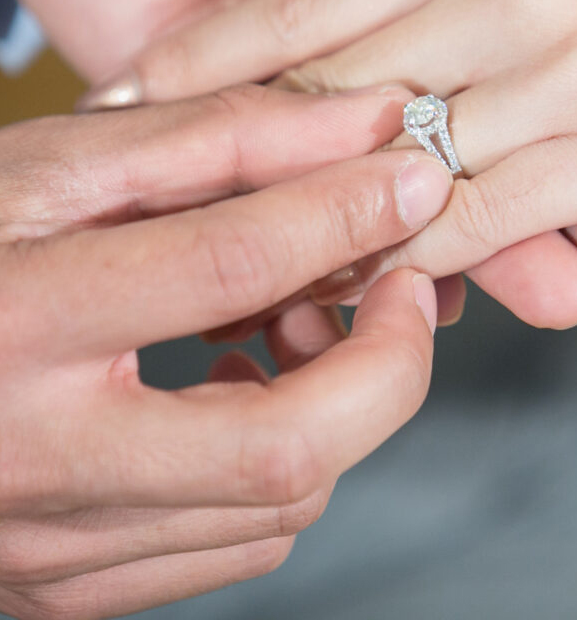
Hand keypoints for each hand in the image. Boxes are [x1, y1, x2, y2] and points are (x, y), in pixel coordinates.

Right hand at [0, 85, 448, 619]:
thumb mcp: (57, 166)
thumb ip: (214, 138)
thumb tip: (365, 125)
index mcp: (15, 317)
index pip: (223, 261)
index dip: (343, 210)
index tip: (415, 178)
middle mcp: (34, 457)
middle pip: (282, 445)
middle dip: (389, 361)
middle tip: (404, 284)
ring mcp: (55, 546)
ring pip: (276, 503)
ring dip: (338, 408)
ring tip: (304, 322)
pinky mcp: (72, 588)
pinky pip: (235, 544)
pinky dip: (285, 461)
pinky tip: (246, 389)